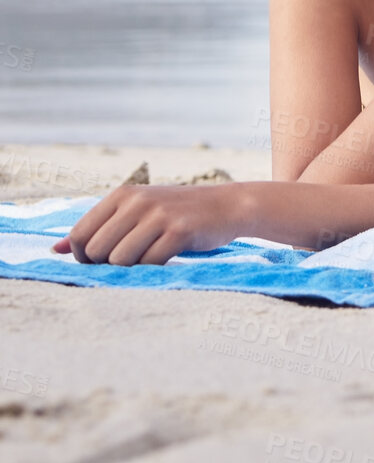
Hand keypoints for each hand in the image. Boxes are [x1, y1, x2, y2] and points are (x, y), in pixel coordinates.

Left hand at [53, 183, 256, 265]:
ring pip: (121, 260)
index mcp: (122, 195)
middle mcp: (137, 202)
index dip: (85, 256)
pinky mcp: (180, 231)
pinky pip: (150, 262)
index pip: (81, 234)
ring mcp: (159, 215)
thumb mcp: (136, 212)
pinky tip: (167, 257)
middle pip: (98, 250)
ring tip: (149, 258)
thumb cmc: (178, 212)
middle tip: (130, 261)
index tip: (103, 260)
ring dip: (132, 267)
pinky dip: (155, 267)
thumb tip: (56, 250)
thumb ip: (99, 228)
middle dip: (108, 265)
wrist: (228, 206)